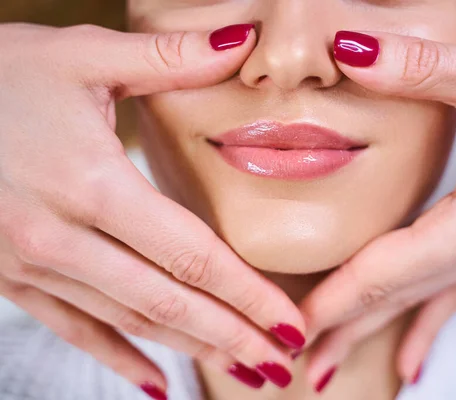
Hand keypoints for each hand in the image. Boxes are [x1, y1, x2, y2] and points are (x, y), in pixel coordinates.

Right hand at [0, 23, 303, 392]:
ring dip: (191, 350)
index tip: (289, 324)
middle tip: (282, 367)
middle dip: (233, 338)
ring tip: (242, 372)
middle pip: (168, 301)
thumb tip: (240, 42)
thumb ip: (166, 58)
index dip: (247, 294)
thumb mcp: (81, 56)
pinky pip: (73, 329)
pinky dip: (118, 357)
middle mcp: (61, 236)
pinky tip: (156, 383)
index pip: (190, 253)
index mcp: (90, 183)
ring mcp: (32, 265)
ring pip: (130, 320)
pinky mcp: (12, 277)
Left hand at [301, 32, 455, 387]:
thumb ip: (419, 68)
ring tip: (329, 366)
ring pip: (412, 303)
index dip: (331, 305)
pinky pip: (444, 297)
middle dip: (338, 331)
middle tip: (291, 363)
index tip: (287, 332)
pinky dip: (417, 327)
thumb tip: (350, 51)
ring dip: (366, 332)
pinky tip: (411, 360)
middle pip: (391, 301)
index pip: (382, 276)